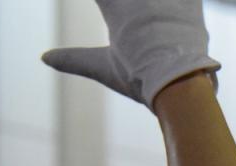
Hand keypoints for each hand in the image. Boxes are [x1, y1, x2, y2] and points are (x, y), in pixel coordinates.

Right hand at [41, 0, 219, 109]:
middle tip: (132, 18)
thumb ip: (73, 59)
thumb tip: (44, 58)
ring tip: (147, 13)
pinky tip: (173, 4)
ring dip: (150, 3)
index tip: (108, 9)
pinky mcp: (191, 2)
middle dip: (130, 3)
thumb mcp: (104, 68)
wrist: (181, 86)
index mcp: (116, 8)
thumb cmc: (141, 79)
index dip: (102, 0)